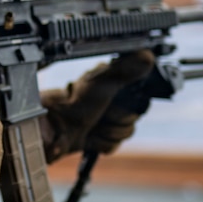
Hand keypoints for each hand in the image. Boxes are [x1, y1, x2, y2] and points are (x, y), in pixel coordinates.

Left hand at [41, 50, 155, 162]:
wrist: (54, 129)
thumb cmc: (75, 102)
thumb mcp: (102, 82)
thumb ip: (126, 69)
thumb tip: (148, 56)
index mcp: (115, 82)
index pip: (141, 97)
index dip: (131, 105)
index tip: (116, 103)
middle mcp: (113, 99)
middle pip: (134, 117)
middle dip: (117, 120)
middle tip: (101, 114)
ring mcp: (106, 118)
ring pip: (125, 133)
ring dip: (107, 132)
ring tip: (93, 126)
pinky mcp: (99, 135)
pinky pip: (114, 145)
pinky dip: (101, 143)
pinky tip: (90, 136)